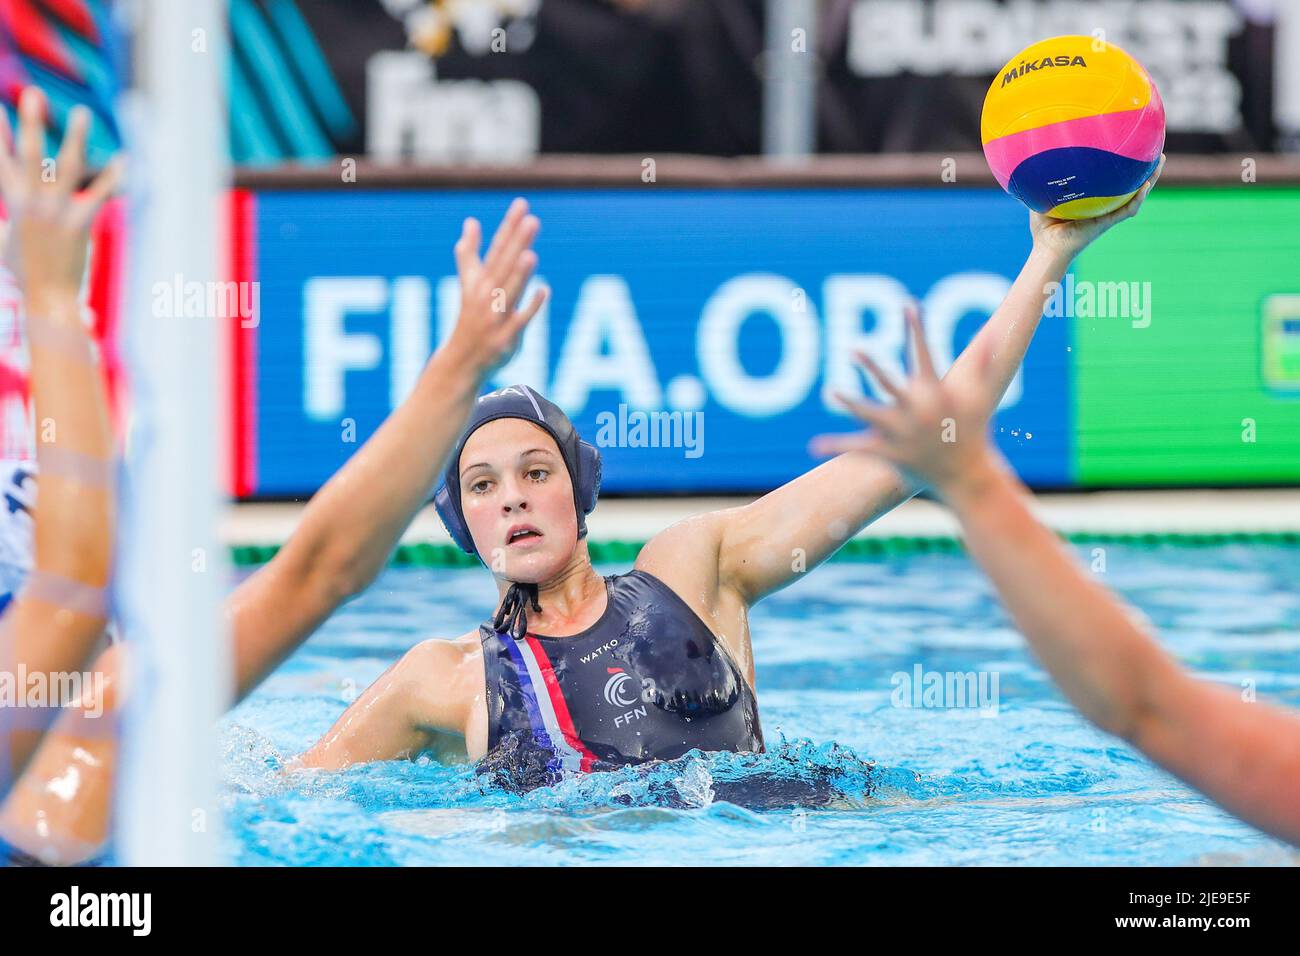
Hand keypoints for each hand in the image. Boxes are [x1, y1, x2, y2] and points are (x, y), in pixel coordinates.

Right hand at [0, 87, 122, 315]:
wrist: (47, 297)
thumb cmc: (25, 272)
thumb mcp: (4, 240)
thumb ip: (4, 219)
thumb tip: (7, 209)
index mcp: (12, 204)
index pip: (0, 161)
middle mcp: (32, 202)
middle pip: (29, 155)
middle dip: (29, 123)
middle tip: (32, 94)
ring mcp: (57, 211)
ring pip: (68, 167)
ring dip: (74, 138)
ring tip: (80, 112)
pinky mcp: (81, 222)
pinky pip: (100, 193)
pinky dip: (113, 176)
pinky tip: (125, 157)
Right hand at [443, 197, 547, 378]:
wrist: (461, 359)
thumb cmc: (469, 317)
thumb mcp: (468, 283)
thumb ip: (469, 252)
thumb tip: (470, 221)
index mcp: (480, 280)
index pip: (498, 248)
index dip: (509, 226)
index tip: (522, 205)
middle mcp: (487, 295)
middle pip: (505, 265)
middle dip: (517, 243)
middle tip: (532, 220)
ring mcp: (495, 316)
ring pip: (509, 291)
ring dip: (519, 274)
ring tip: (531, 253)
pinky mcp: (505, 337)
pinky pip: (519, 320)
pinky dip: (530, 306)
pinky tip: (544, 290)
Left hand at [809, 304, 1003, 494]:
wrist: (966, 475)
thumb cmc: (973, 431)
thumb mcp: (982, 397)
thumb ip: (985, 364)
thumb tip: (998, 334)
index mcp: (936, 393)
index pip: (925, 353)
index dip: (917, 327)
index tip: (908, 304)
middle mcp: (917, 410)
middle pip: (889, 384)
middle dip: (872, 367)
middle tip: (854, 348)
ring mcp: (901, 433)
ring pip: (868, 414)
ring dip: (848, 404)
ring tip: (831, 391)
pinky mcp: (888, 453)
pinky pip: (856, 447)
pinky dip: (835, 446)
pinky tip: (812, 445)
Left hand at [1029, 153, 1164, 261]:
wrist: (1046, 248)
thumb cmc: (1043, 226)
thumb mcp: (1042, 197)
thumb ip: (1042, 181)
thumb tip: (1033, 159)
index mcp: (1092, 199)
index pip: (1111, 180)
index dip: (1122, 166)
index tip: (1130, 146)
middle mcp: (1104, 205)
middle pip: (1130, 184)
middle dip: (1143, 168)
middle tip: (1154, 150)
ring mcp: (1108, 214)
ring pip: (1135, 195)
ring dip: (1149, 180)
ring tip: (1158, 162)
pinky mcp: (1106, 223)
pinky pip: (1127, 210)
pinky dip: (1137, 198)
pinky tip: (1145, 185)